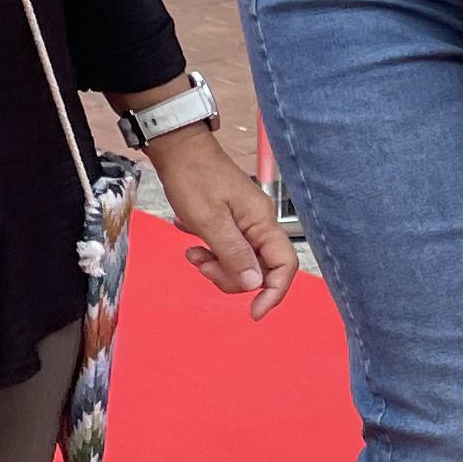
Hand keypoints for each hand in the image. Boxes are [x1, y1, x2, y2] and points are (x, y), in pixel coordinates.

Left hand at [141, 123, 295, 320]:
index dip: (273, 293)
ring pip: (241, 262)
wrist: (177, 149)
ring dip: (217, 266)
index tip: (253, 312)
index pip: (284, 266)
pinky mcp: (231, 220)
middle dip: (232, 278)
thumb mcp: (210, 221)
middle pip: (260, 269)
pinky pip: (229, 249)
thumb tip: (253, 285)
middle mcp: (260, 223)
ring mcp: (246, 222)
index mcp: (262, 222)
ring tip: (193, 254)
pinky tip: (193, 243)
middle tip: (203, 267)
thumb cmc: (193, 178)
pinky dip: (212, 253)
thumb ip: (234, 254)